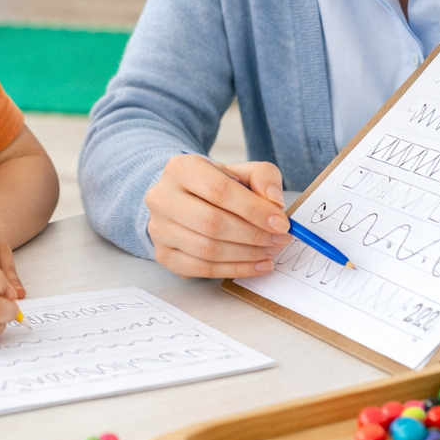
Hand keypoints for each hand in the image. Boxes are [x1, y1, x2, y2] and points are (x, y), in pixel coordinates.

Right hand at [145, 154, 289, 278]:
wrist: (184, 198)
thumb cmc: (216, 185)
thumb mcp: (242, 171)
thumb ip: (263, 177)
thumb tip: (274, 201)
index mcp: (181, 168)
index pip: (220, 190)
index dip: (254, 209)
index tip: (281, 223)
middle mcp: (162, 197)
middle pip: (212, 223)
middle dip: (253, 235)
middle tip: (280, 240)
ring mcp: (159, 228)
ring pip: (207, 249)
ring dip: (246, 255)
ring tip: (270, 251)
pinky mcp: (162, 254)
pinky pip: (201, 269)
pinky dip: (234, 270)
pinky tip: (257, 265)